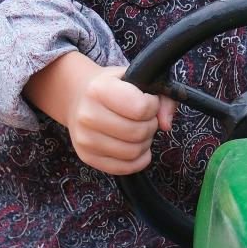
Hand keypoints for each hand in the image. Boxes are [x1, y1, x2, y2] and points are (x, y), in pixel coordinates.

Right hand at [26, 55, 175, 173]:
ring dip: (144, 143)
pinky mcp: (87, 156)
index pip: (140, 108)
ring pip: (132, 152)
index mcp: (99, 90)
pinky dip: (138, 160)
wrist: (80, 98)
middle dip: (150, 126)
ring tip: (139, 131)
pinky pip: (123, 168)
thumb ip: (162, 97)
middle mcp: (88, 115)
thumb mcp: (137, 79)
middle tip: (145, 119)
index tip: (148, 101)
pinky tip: (137, 147)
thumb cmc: (114, 88)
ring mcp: (85, 138)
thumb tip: (166, 124)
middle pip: (138, 132)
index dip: (153, 106)